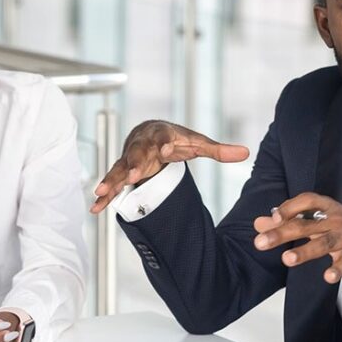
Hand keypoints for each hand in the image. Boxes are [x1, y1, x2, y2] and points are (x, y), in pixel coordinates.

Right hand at [90, 120, 248, 213]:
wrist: (150, 133)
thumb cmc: (176, 139)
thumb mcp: (197, 143)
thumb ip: (219, 150)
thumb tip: (246, 153)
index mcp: (162, 135)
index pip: (164, 138)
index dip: (164, 144)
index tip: (166, 151)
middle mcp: (142, 145)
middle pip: (137, 153)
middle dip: (134, 163)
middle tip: (134, 174)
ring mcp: (130, 159)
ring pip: (119, 169)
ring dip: (111, 180)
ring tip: (102, 192)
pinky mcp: (123, 172)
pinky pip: (112, 183)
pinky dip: (104, 196)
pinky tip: (95, 208)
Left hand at [254, 193, 341, 297]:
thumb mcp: (318, 221)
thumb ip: (288, 221)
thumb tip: (258, 223)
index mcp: (327, 208)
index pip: (306, 201)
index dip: (289, 207)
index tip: (272, 218)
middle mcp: (335, 220)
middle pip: (305, 225)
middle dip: (282, 233)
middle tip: (260, 242)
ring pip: (323, 243)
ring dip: (304, 252)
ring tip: (287, 259)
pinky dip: (337, 270)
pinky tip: (328, 277)